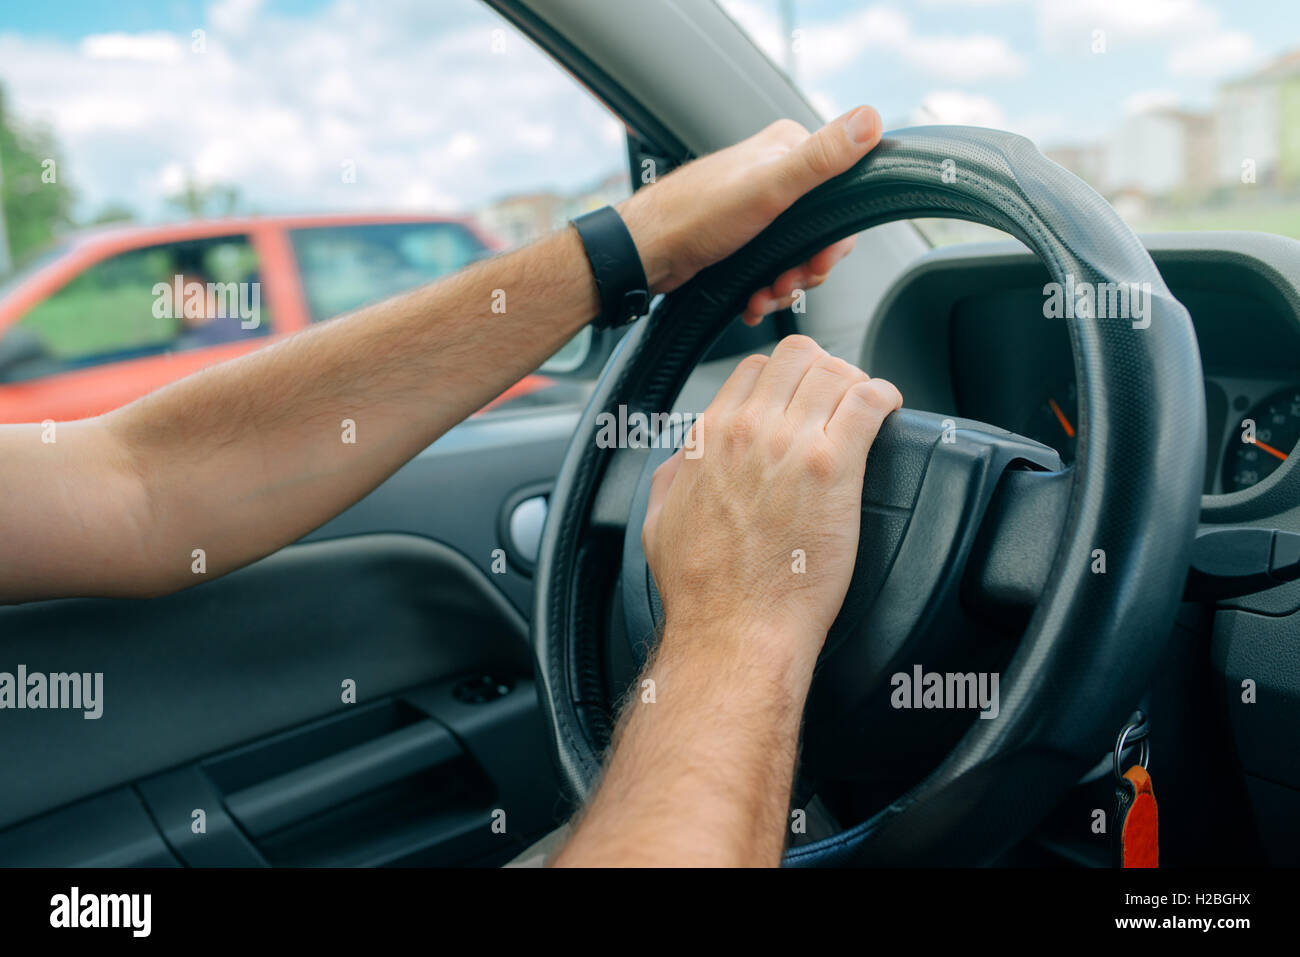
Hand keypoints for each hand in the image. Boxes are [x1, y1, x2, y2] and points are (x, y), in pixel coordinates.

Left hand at [616, 106, 882, 324]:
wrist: (645, 253)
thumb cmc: (695, 217)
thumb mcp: (769, 188)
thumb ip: (821, 158)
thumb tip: (869, 119)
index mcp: (788, 148)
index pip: (843, 194)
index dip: (835, 239)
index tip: (818, 261)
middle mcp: (775, 171)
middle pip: (822, 230)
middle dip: (806, 268)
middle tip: (786, 283)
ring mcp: (759, 204)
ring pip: (798, 253)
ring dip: (786, 284)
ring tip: (764, 295)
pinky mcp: (744, 234)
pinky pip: (773, 264)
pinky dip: (768, 289)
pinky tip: (753, 299)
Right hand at [640, 335, 901, 682]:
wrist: (734, 627)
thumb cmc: (702, 590)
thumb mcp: (660, 520)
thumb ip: (675, 475)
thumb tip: (688, 458)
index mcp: (710, 438)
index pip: (755, 369)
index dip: (784, 379)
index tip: (801, 397)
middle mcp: (748, 430)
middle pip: (798, 356)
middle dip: (824, 371)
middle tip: (839, 399)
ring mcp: (791, 444)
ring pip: (835, 370)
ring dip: (856, 383)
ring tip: (866, 408)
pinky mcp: (833, 467)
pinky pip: (869, 400)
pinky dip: (885, 397)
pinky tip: (888, 411)